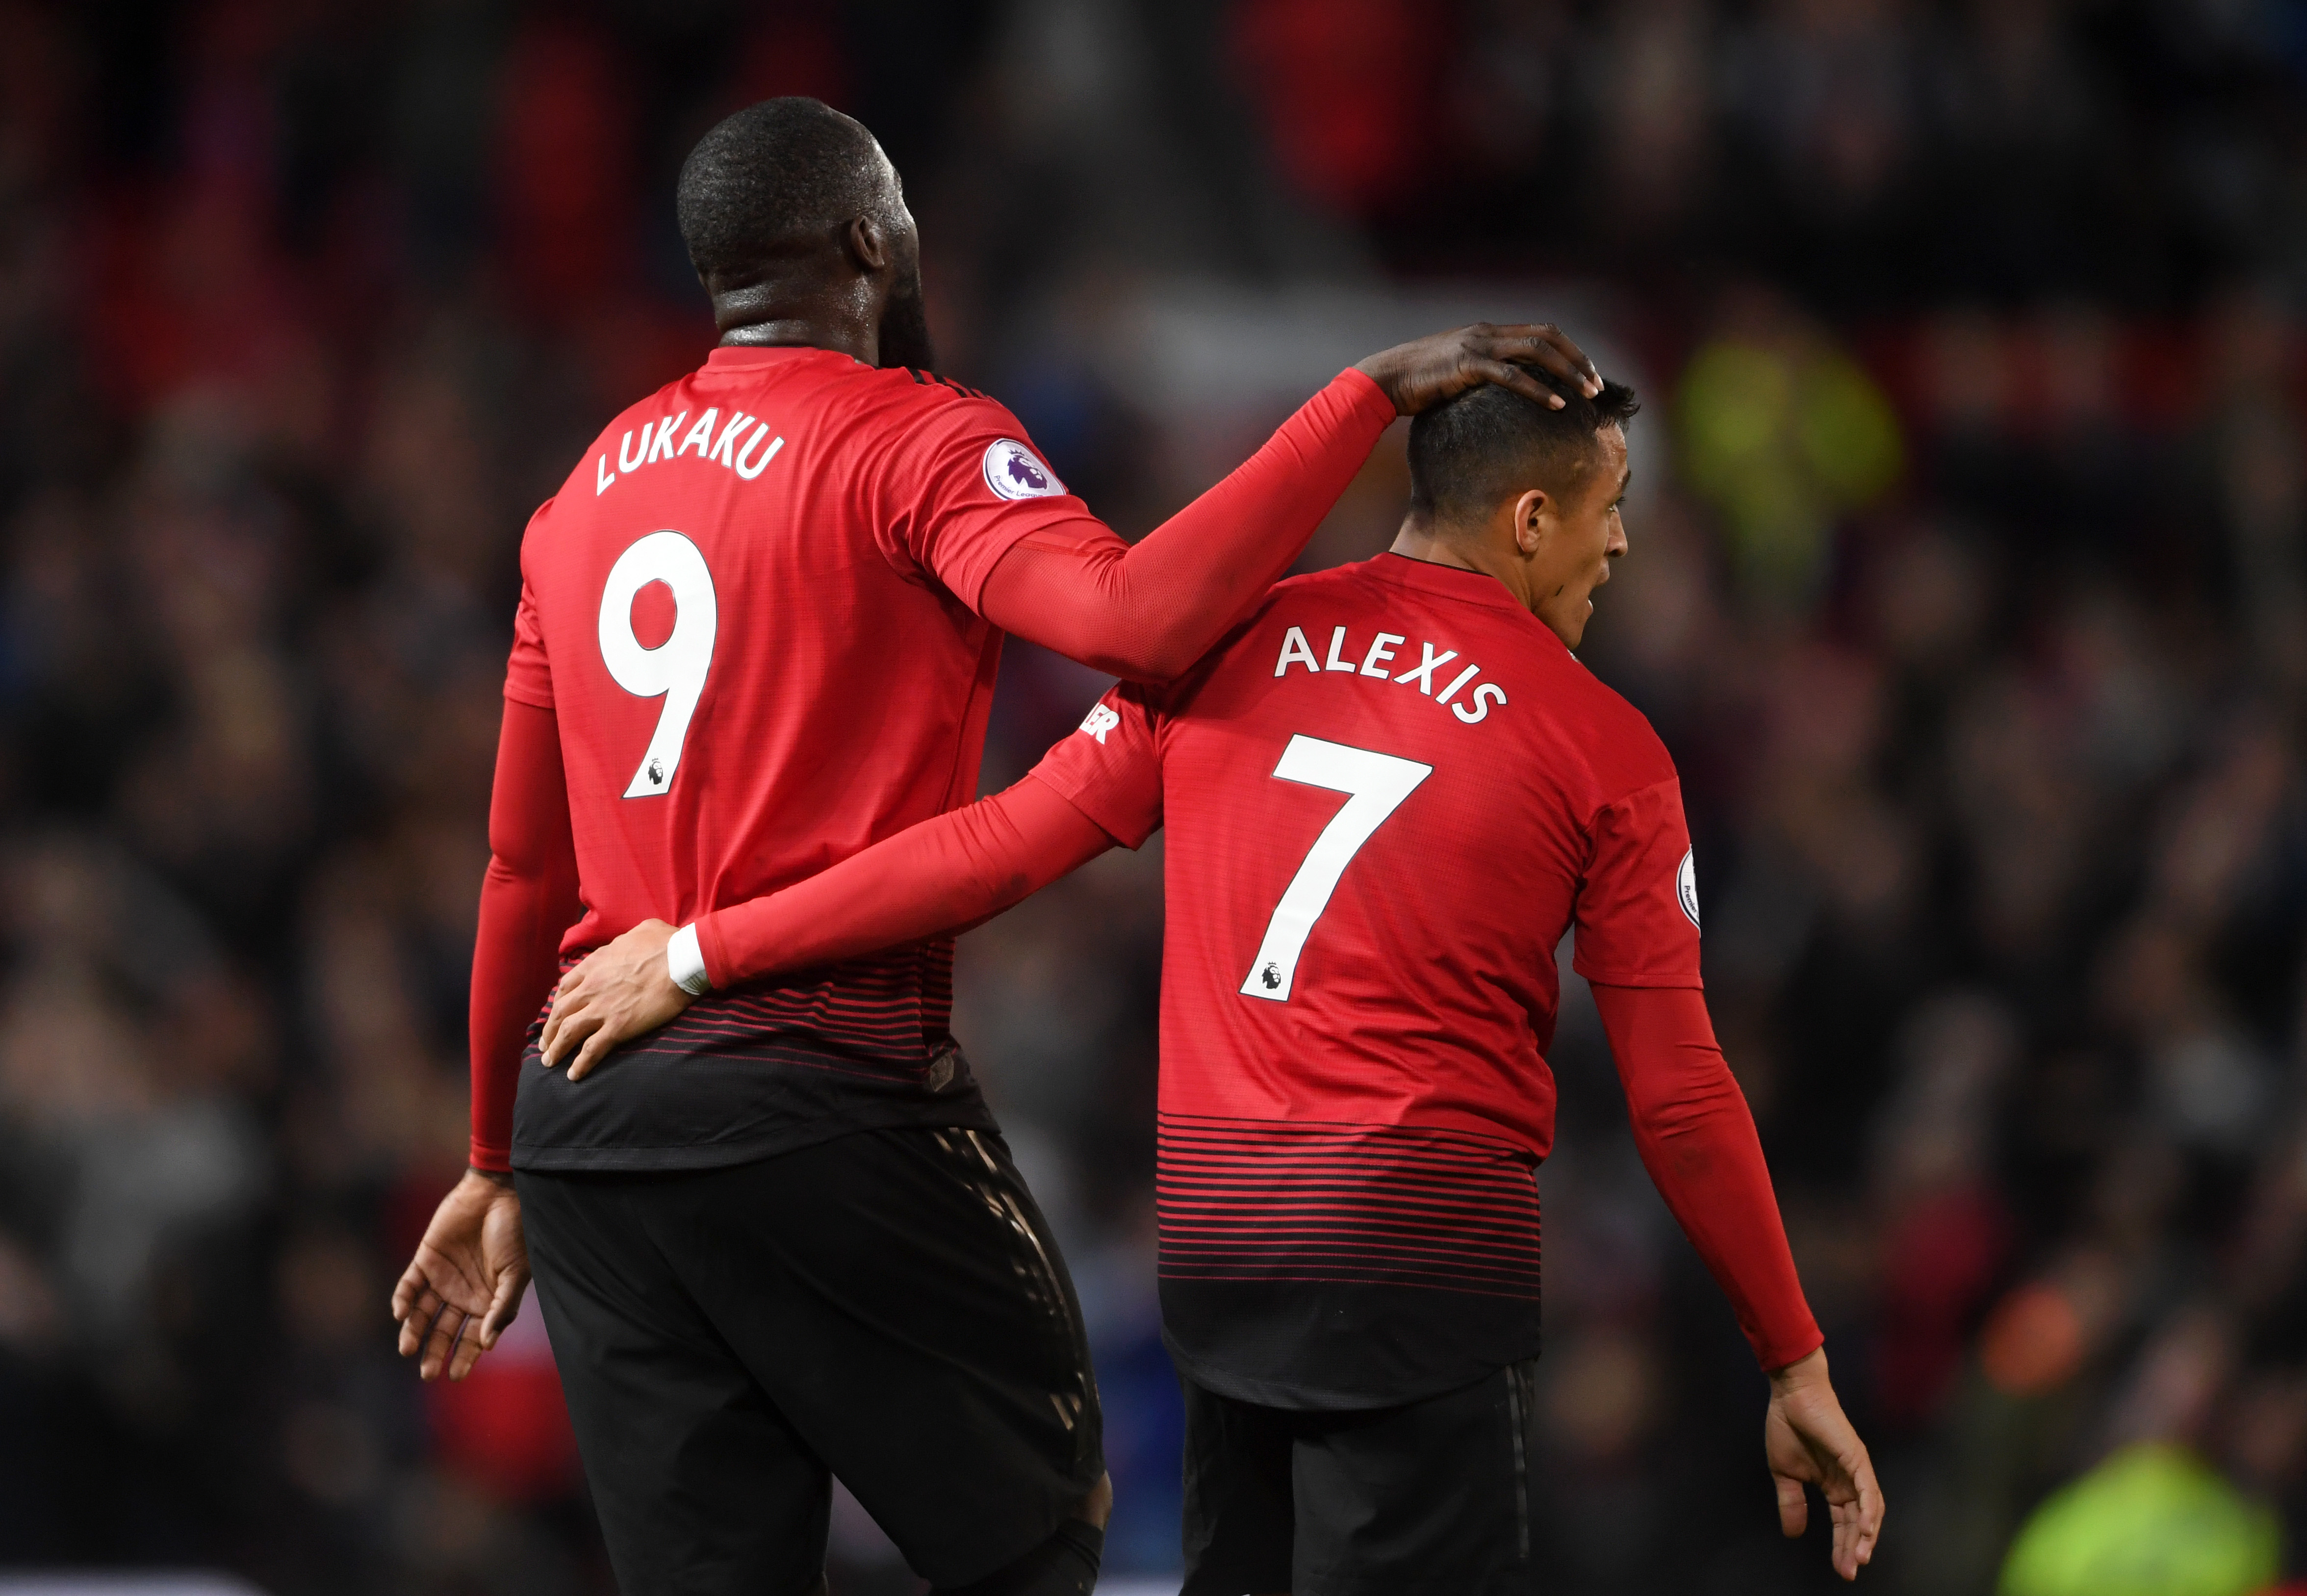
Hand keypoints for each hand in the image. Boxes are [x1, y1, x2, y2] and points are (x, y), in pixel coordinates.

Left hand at [391, 1169, 528, 1381]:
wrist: (498, 1193)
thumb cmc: (514, 1233)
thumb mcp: (516, 1273)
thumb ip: (502, 1308)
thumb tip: (487, 1344)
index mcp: (487, 1301)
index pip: (472, 1337)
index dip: (464, 1357)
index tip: (455, 1377)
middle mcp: (463, 1294)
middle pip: (444, 1331)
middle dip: (435, 1352)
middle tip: (427, 1373)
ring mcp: (442, 1278)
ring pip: (422, 1313)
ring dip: (414, 1331)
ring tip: (407, 1349)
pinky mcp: (425, 1259)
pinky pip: (409, 1286)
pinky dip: (403, 1300)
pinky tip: (402, 1314)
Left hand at [540, 917, 693, 1080]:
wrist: (681, 960)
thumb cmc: (666, 943)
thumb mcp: (640, 931)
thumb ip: (626, 941)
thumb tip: (630, 941)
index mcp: (594, 964)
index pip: (566, 987)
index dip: (558, 1003)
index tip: (557, 1014)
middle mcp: (590, 988)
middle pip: (560, 1012)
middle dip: (549, 1031)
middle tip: (546, 1044)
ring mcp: (601, 1009)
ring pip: (568, 1032)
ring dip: (556, 1049)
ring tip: (550, 1062)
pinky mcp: (617, 1027)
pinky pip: (591, 1050)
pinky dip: (580, 1064)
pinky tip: (574, 1075)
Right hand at [1355, 323, 1602, 415]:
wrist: (1383, 381)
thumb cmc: (1416, 385)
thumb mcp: (1455, 375)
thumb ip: (1481, 376)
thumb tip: (1503, 397)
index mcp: (1487, 332)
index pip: (1541, 332)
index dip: (1570, 350)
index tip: (1587, 374)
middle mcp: (1486, 332)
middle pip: (1547, 336)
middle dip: (1577, 360)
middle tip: (1597, 385)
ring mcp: (1476, 345)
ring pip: (1536, 351)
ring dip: (1567, 372)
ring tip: (1587, 394)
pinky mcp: (1466, 365)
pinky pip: (1511, 375)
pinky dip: (1538, 390)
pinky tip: (1556, 406)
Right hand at [1765, 1348, 1883, 1579]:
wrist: (1790, 1395)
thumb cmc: (1787, 1426)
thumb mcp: (1784, 1473)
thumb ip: (1792, 1502)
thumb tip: (1794, 1534)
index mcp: (1835, 1485)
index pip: (1844, 1523)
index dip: (1843, 1546)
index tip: (1840, 1570)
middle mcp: (1850, 1481)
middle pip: (1859, 1522)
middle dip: (1855, 1548)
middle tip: (1849, 1571)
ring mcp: (1857, 1470)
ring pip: (1869, 1510)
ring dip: (1866, 1535)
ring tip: (1860, 1557)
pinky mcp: (1857, 1458)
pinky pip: (1868, 1489)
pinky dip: (1869, 1510)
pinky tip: (1866, 1529)